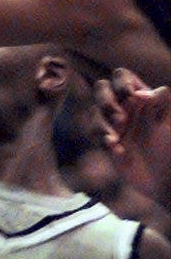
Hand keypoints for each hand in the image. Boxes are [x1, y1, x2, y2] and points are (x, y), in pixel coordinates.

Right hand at [94, 68, 170, 207]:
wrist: (164, 180)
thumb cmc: (170, 149)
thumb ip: (164, 105)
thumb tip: (154, 91)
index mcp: (140, 97)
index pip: (122, 77)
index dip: (122, 83)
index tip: (133, 98)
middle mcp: (123, 106)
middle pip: (101, 89)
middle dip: (106, 102)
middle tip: (120, 119)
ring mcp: (112, 124)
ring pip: (94, 111)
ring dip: (102, 123)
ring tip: (115, 138)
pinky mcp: (105, 141)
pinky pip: (94, 134)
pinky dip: (103, 140)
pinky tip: (117, 150)